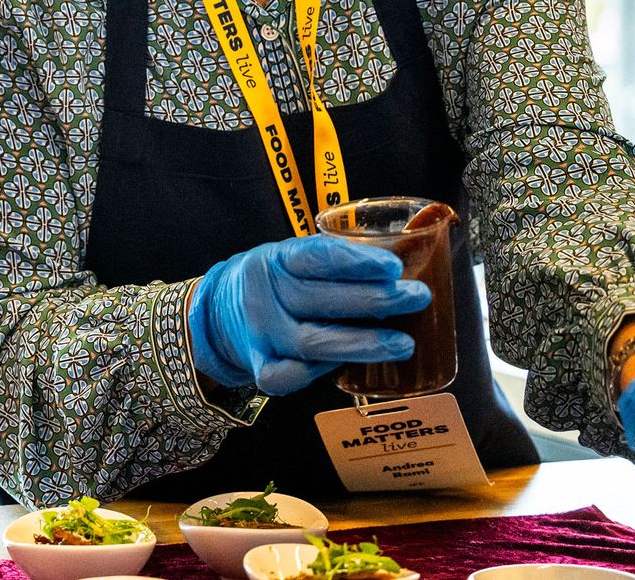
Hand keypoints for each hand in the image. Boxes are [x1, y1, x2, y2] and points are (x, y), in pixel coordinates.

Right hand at [189, 233, 430, 395]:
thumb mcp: (292, 257)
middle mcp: (264, 295)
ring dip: (363, 344)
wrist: (217, 311)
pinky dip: (318, 374)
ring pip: (313, 343)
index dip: (357, 262)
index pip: (316, 258)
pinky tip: (347, 368)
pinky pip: (289, 377)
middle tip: (417, 298)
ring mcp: (260, 334)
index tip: (394, 266)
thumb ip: (334, 262)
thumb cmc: (275, 282)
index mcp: (275, 260)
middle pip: (320, 300)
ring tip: (403, 343)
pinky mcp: (259, 365)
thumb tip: (403, 267)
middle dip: (375, 300)